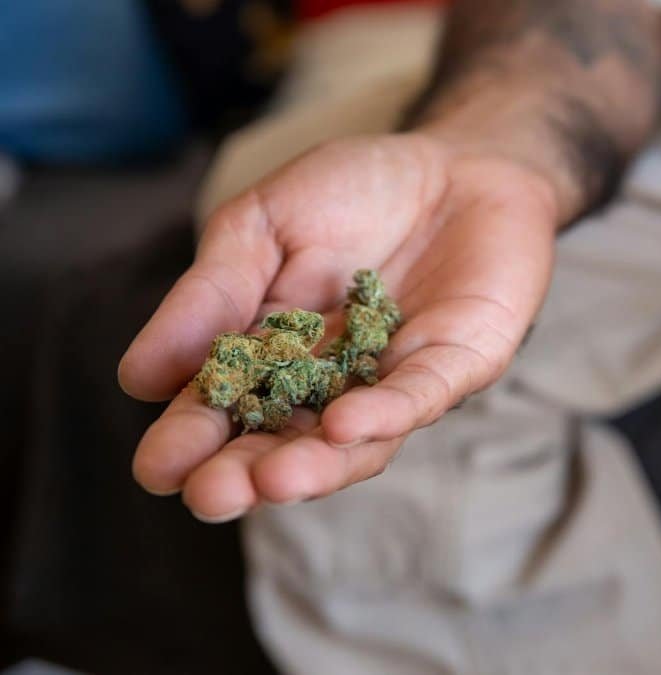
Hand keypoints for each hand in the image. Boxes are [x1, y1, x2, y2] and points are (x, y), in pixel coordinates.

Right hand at [119, 133, 556, 520]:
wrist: (457, 162)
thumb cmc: (356, 191)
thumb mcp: (261, 226)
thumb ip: (210, 295)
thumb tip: (139, 379)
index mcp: (274, 354)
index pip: (227, 408)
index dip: (194, 440)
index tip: (158, 470)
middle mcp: (333, 384)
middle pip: (286, 442)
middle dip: (248, 474)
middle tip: (211, 498)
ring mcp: (395, 380)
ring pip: (354, 440)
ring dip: (315, 465)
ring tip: (272, 482)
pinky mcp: (458, 363)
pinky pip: (421, 394)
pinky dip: (385, 412)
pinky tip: (342, 424)